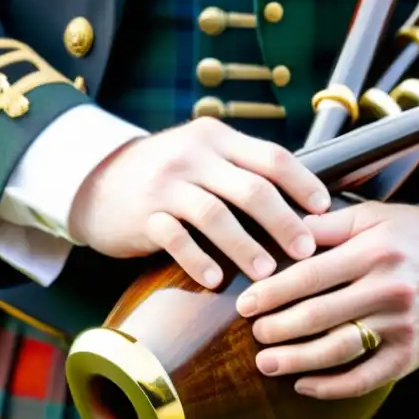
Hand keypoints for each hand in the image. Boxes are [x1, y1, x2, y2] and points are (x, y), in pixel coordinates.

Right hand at [68, 117, 330, 287]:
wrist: (94, 180)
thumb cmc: (164, 174)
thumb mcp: (202, 156)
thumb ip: (242, 170)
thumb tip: (302, 201)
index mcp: (216, 138)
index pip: (271, 157)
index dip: (302, 184)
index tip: (324, 210)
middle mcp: (192, 155)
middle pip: (251, 188)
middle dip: (284, 222)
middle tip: (306, 250)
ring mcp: (165, 184)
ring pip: (216, 215)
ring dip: (246, 246)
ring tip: (267, 273)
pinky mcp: (142, 215)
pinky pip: (176, 239)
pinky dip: (198, 260)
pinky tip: (215, 281)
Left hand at [235, 202, 418, 399]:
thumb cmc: (411, 237)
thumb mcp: (373, 216)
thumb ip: (327, 224)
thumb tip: (282, 231)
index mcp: (374, 253)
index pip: (311, 276)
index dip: (273, 292)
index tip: (245, 303)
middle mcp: (388, 290)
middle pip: (320, 316)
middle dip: (278, 328)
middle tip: (253, 334)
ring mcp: (400, 326)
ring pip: (339, 350)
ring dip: (297, 360)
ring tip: (266, 363)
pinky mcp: (409, 355)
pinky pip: (366, 378)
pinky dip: (333, 387)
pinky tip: (304, 385)